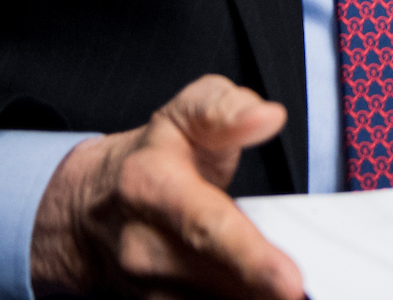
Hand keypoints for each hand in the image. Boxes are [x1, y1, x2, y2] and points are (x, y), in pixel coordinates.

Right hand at [32, 75, 300, 298]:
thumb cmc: (148, 157)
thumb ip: (227, 110)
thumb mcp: (184, 113)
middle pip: (214, 282)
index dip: (250, 258)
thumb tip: (267, 117)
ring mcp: (143, 286)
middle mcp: (143, 245)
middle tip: (306, 294)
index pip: (206, 227)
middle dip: (261, 293)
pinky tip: (258, 296)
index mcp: (153, 186)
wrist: (86, 208)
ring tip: (289, 296)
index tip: (290, 281)